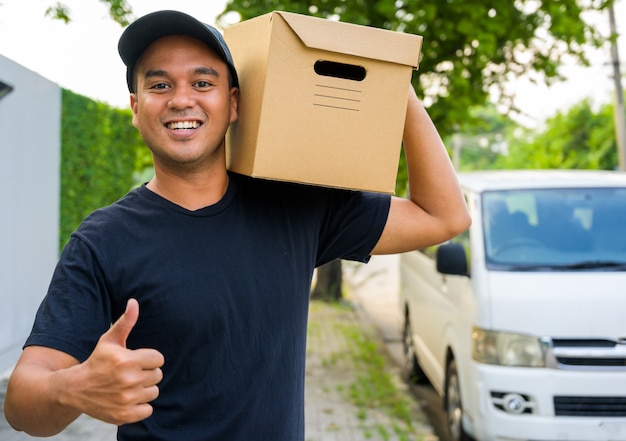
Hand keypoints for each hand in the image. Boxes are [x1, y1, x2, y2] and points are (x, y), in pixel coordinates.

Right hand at [70, 299, 164, 424]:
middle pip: (157, 375)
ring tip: (128, 386)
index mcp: (127, 360)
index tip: (137, 360)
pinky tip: (127, 399)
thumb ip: (126, 322)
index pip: (159, 359)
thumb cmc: (97, 361)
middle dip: (146, 373)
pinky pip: (148, 410)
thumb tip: (134, 302)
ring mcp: (126, 399)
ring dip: (144, 389)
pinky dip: (140, 406)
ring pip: (154, 392)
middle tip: (131, 373)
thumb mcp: (109, 340)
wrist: (75, 389)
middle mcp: (128, 380)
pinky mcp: (124, 415)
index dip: (149, 359)